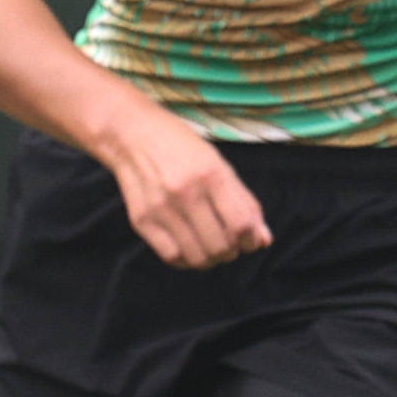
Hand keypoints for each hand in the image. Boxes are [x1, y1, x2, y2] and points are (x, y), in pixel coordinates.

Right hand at [98, 107, 270, 268]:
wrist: (132, 136)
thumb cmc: (183, 149)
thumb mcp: (221, 166)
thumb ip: (245, 203)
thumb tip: (263, 240)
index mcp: (211, 175)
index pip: (240, 224)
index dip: (251, 240)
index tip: (251, 241)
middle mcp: (185, 193)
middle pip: (220, 246)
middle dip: (232, 252)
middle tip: (231, 245)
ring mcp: (161, 209)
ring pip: (197, 257)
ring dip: (212, 259)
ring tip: (212, 249)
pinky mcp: (141, 221)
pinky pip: (171, 257)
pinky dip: (187, 260)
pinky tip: (191, 249)